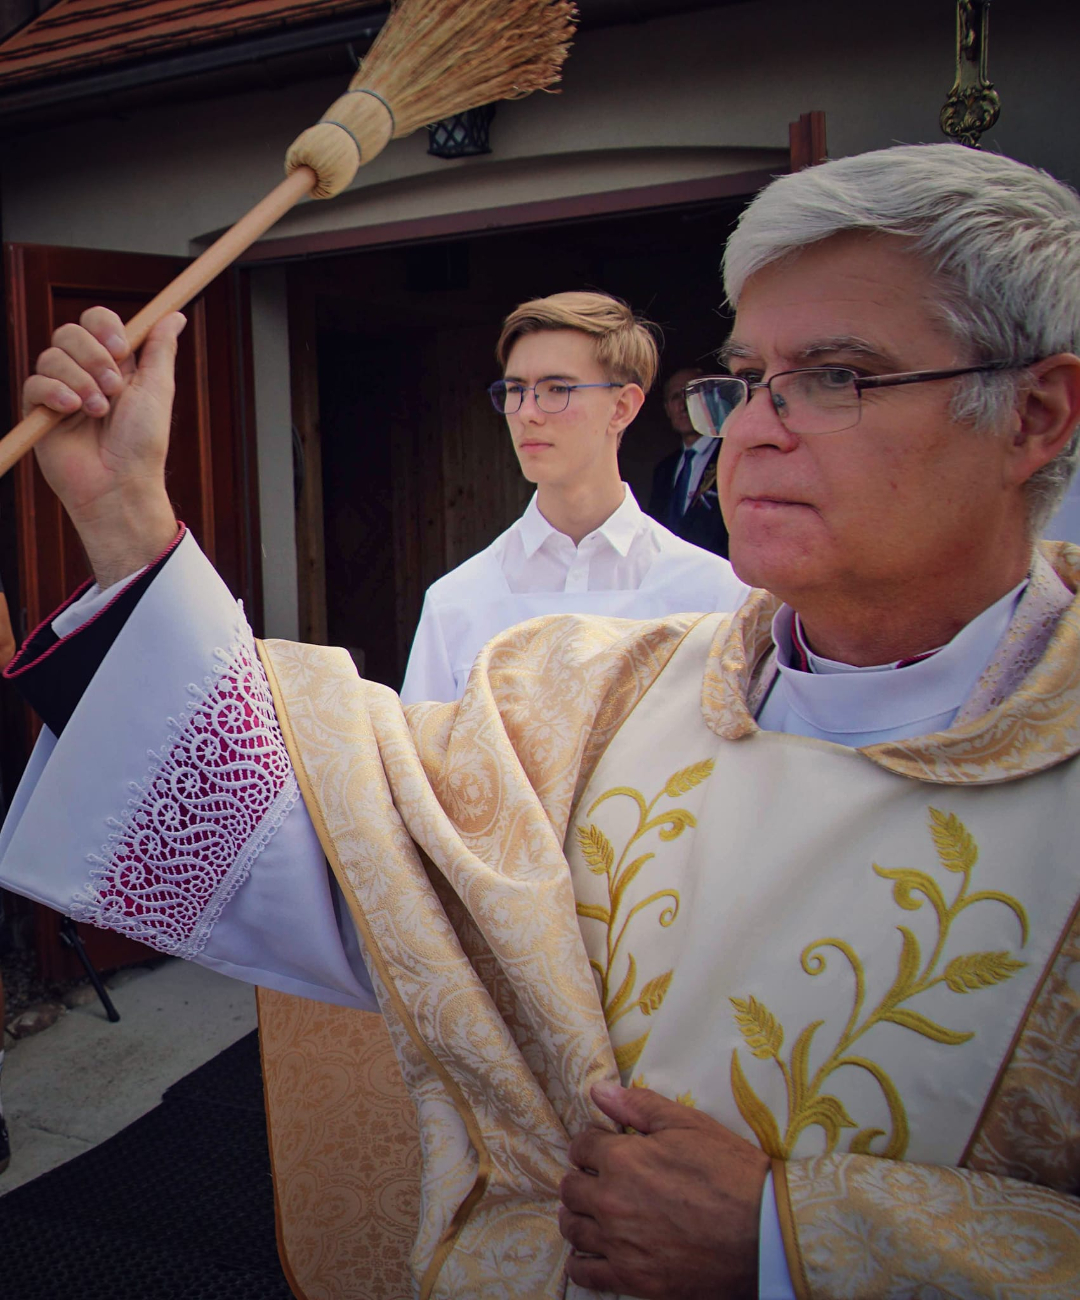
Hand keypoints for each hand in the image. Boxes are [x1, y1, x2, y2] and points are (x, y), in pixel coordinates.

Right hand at [24, 306, 184, 585]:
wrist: (120, 484)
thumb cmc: (143, 443)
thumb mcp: (157, 390)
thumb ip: (160, 350)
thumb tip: (175, 315)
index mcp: (115, 364)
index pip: (97, 321)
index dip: (105, 326)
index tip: (121, 348)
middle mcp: (85, 373)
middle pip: (70, 332)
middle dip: (94, 356)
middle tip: (114, 388)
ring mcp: (60, 391)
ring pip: (52, 356)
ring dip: (80, 380)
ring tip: (98, 411)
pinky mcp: (39, 412)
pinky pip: (33, 383)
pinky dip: (54, 392)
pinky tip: (72, 410)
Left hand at [559, 1082, 769, 1298]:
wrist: (765, 1232)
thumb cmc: (729, 1172)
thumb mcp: (688, 1124)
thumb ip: (639, 1106)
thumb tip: (599, 1093)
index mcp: (622, 1159)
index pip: (581, 1146)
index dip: (593, 1143)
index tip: (605, 1148)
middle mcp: (612, 1201)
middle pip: (571, 1188)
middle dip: (583, 1177)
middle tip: (602, 1179)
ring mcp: (620, 1244)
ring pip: (573, 1228)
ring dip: (579, 1216)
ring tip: (596, 1212)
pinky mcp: (634, 1279)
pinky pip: (585, 1273)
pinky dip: (582, 1262)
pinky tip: (593, 1252)